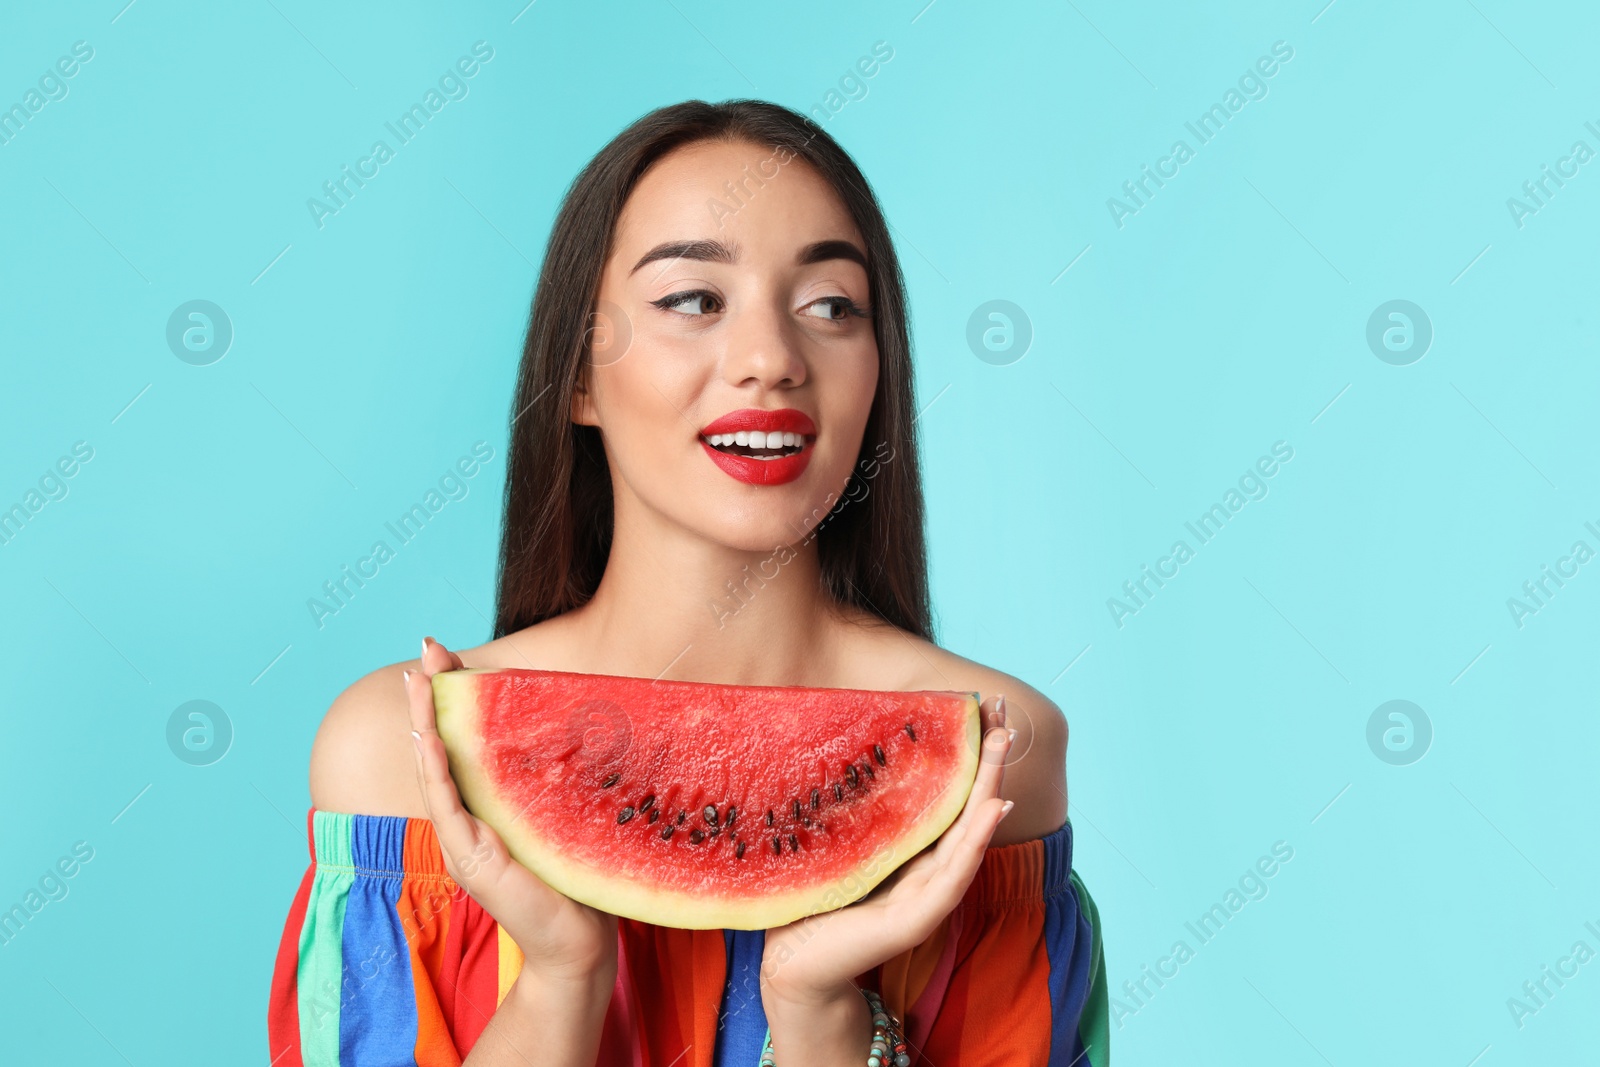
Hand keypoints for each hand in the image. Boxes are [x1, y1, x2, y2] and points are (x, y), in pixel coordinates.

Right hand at [407, 636, 618, 985]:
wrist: (578, 942)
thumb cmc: (578, 879)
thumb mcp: (564, 814)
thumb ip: (555, 778)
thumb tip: (578, 723)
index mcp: (489, 805)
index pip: (463, 740)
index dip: (452, 697)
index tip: (445, 654)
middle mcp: (469, 818)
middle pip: (442, 745)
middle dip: (431, 696)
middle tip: (425, 647)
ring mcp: (463, 839)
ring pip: (435, 769)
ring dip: (422, 723)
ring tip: (416, 679)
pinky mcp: (469, 860)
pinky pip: (446, 806)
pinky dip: (435, 770)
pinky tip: (428, 738)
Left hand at [760, 694, 1014, 1002]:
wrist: (794, 967)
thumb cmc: (811, 905)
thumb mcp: (834, 847)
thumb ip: (850, 815)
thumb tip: (840, 750)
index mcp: (910, 856)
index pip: (947, 802)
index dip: (965, 761)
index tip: (977, 714)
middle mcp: (926, 874)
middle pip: (966, 813)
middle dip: (987, 767)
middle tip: (1003, 719)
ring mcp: (927, 898)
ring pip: (968, 838)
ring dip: (989, 791)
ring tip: (1002, 749)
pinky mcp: (916, 921)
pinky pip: (952, 877)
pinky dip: (975, 843)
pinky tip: (992, 810)